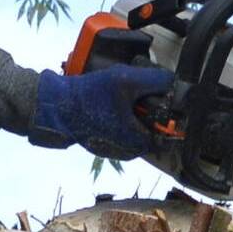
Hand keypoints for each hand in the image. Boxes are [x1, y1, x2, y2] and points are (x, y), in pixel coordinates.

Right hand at [29, 65, 173, 159]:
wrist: (59, 105)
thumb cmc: (90, 96)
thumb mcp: (127, 80)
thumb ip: (157, 80)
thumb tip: (173, 81)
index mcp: (141, 142)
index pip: (171, 131)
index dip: (170, 111)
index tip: (160, 96)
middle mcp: (131, 151)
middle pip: (154, 127)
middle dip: (149, 108)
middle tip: (136, 92)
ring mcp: (117, 149)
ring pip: (138, 126)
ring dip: (135, 110)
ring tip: (121, 96)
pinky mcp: (105, 142)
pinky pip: (123, 127)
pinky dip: (121, 115)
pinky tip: (111, 102)